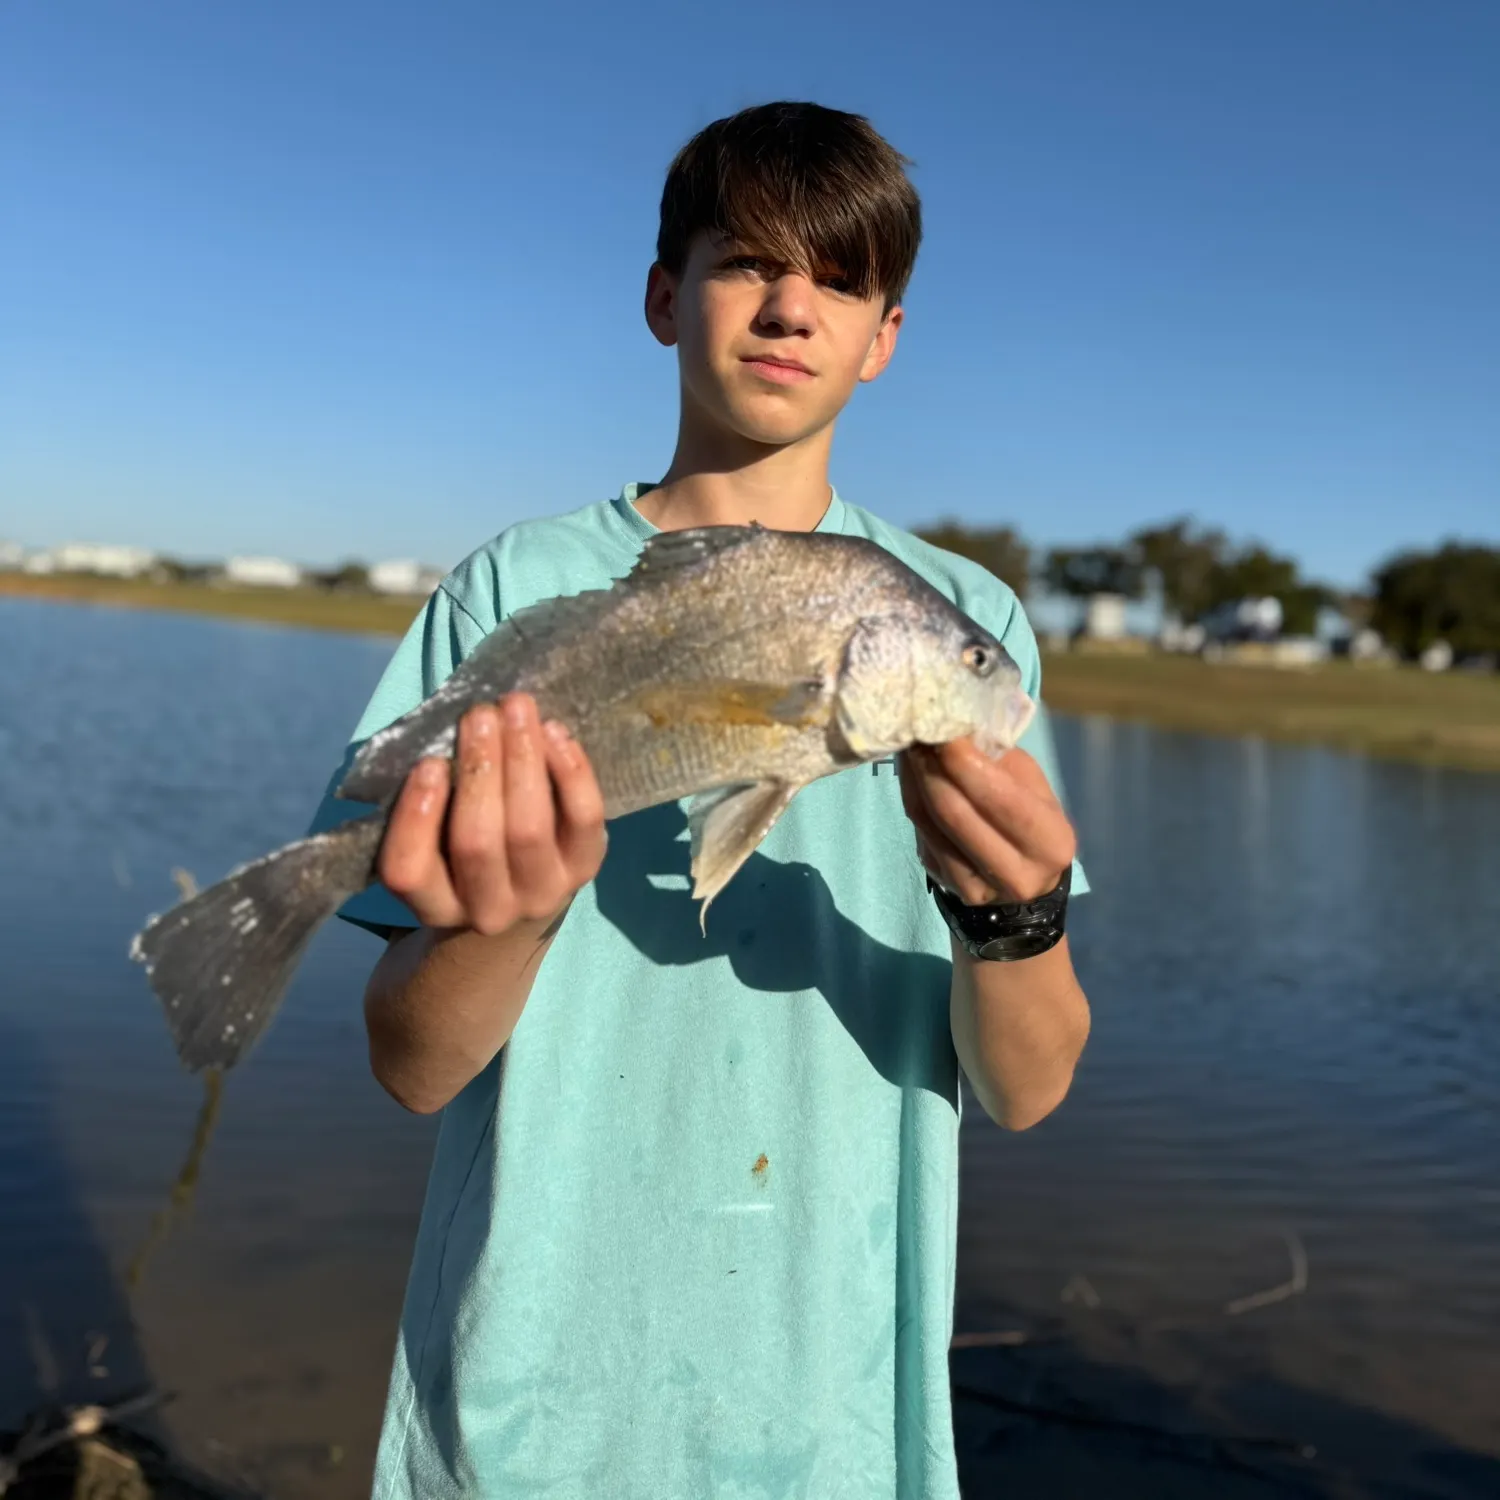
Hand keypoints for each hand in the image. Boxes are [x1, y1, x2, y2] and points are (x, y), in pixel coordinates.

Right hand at [378, 693, 606, 934]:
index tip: (428, 762)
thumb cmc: (467, 853)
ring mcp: (541, 894)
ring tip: (516, 709)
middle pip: (478, 841)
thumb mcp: (437, 844)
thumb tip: (447, 731)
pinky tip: (555, 732)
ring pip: (529, 828)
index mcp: (435, 905)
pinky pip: (583, 819)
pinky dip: (570, 771)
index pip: (409, 871)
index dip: (416, 816)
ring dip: (522, 758)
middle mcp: (488, 911)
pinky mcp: (585, 870)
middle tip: (479, 714)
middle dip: (478, 768)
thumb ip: (431, 802)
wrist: (527, 897)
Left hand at [899, 742, 1075, 906]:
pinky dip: (911, 798)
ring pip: (930, 823)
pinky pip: (921, 834)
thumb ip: (999, 761)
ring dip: (914, 779)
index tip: (941, 728)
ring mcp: (978, 888)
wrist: (1023, 878)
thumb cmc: (1030, 817)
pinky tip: (910, 774)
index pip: (999, 798)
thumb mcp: (1031, 785)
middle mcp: (1017, 875)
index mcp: (1050, 843)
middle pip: (956, 813)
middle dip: (931, 765)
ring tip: (910, 745)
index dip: (964, 762)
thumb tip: (953, 727)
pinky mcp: (946, 886)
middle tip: (916, 730)